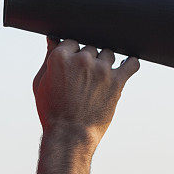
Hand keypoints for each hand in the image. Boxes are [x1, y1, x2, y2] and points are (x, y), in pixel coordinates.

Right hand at [32, 36, 139, 150]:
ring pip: (108, 53)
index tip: (73, 67)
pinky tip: (128, 66)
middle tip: (84, 79)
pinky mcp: (117, 81)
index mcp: (60, 57)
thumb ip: (49, 57)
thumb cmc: (52, 110)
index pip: (72, 42)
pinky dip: (131, 64)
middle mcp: (82, 60)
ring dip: (105, 64)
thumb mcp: (41, 82)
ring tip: (99, 80)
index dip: (72, 54)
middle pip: (90, 47)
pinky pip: (132, 64)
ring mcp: (101, 70)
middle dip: (88, 61)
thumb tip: (53, 38)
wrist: (69, 135)